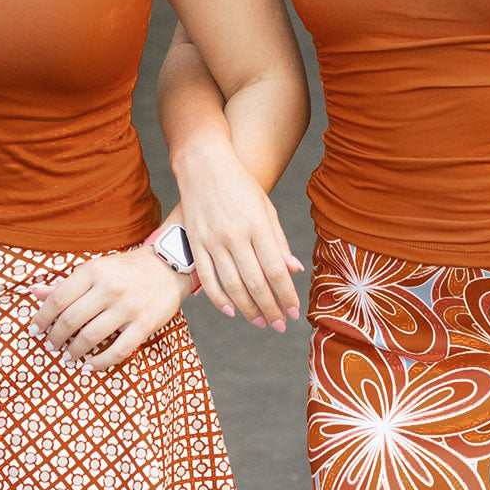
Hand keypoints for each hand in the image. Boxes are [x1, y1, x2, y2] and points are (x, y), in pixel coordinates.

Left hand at [27, 246, 189, 371]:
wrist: (169, 265)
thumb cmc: (126, 268)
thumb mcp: (95, 268)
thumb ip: (65, 283)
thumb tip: (32, 291)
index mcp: (94, 270)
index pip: (59, 298)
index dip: (42, 317)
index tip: (34, 330)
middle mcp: (109, 288)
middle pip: (71, 320)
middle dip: (55, 338)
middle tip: (50, 346)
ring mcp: (127, 307)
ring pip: (91, 337)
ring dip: (74, 352)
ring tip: (68, 357)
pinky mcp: (144, 324)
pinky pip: (118, 350)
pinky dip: (100, 362)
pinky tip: (90, 367)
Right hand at [176, 145, 302, 329]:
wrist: (203, 164)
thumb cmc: (239, 184)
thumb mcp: (265, 207)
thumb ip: (278, 240)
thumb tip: (293, 269)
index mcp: (257, 225)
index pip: (276, 270)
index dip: (286, 295)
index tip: (294, 311)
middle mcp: (235, 235)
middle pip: (255, 283)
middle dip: (270, 309)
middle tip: (280, 325)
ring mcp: (213, 240)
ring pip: (232, 286)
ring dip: (249, 310)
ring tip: (261, 322)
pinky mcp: (196, 243)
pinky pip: (207, 279)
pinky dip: (219, 299)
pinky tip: (232, 311)